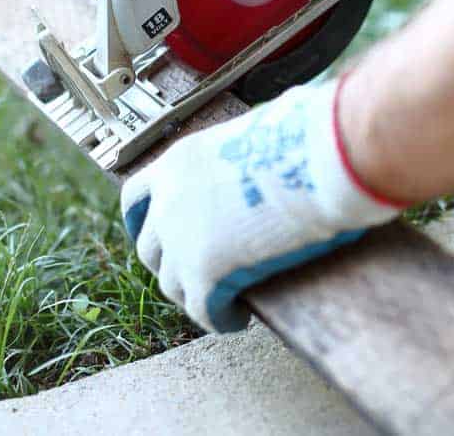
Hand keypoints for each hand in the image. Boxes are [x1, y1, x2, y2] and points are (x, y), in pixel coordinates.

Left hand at [121, 80, 400, 332]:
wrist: (317, 158)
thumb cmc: (304, 137)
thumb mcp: (253, 135)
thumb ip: (241, 153)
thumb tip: (271, 149)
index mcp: (177, 162)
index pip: (136, 196)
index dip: (142, 220)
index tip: (149, 234)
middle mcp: (168, 201)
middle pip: (149, 248)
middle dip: (168, 264)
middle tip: (194, 275)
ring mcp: (182, 240)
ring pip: (171, 285)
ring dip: (193, 296)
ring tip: (220, 303)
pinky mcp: (205, 275)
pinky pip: (203, 311)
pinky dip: (219, 318)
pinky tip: (239, 319)